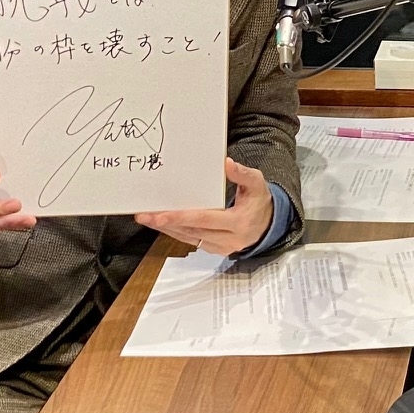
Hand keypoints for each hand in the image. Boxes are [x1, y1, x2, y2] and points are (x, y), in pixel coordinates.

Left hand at [138, 157, 276, 256]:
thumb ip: (242, 174)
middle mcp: (229, 239)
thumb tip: (226, 163)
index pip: (204, 220)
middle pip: (192, 231)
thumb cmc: (259, 202)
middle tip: (144, 216)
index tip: (161, 214)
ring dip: (167, 229)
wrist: (268, 225)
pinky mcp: (215, 249)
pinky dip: (176, 232)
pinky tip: (163, 225)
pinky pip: (192, 241)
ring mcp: (221, 247)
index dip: (181, 217)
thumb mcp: (256, 184)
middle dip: (166, 223)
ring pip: (189, 238)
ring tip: (148, 219)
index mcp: (238, 223)